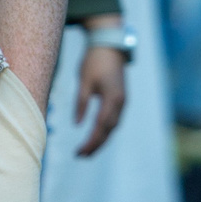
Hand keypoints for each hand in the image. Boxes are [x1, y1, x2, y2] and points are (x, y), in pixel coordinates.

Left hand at [73, 35, 128, 157]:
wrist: (109, 45)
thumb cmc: (94, 61)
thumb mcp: (84, 81)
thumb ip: (81, 103)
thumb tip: (77, 124)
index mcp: (112, 98)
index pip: (101, 127)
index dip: (91, 142)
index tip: (79, 152)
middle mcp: (121, 102)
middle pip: (109, 131)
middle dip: (96, 145)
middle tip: (81, 156)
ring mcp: (123, 100)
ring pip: (113, 126)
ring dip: (101, 139)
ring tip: (87, 150)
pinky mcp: (121, 98)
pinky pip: (114, 119)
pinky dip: (106, 130)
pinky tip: (97, 134)